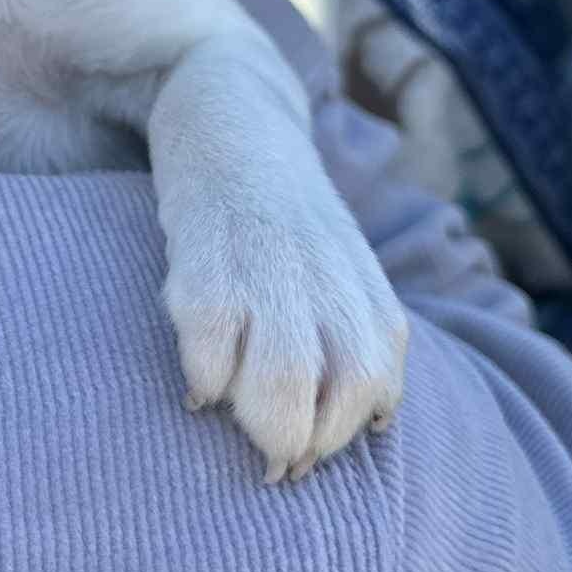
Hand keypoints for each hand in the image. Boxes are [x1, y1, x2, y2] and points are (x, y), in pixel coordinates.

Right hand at [164, 161, 408, 481]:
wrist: (231, 113)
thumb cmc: (281, 213)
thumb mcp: (340, 269)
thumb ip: (357, 334)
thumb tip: (372, 422)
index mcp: (366, 292)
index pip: (373, 393)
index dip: (336, 437)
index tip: (302, 450)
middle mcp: (327, 281)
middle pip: (341, 393)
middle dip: (302, 443)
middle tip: (269, 458)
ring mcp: (268, 265)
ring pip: (283, 378)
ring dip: (259, 421)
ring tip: (232, 423)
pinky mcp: (208, 252)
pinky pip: (212, 341)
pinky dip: (205, 377)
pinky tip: (197, 381)